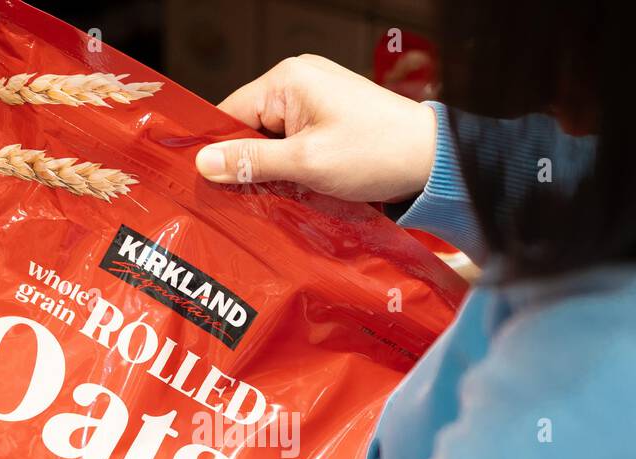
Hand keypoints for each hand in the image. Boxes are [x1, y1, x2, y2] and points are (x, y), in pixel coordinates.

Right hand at [195, 54, 437, 201]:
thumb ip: (252, 161)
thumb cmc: (376, 153)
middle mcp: (299, 82)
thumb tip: (203, 162)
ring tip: (270, 199)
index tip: (206, 186)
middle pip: (250, 127)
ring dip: (271, 170)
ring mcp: (316, 100)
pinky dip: (291, 168)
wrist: (431, 159)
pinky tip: (293, 190)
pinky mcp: (330, 120)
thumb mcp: (306, 162)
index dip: (217, 150)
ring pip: (272, 140)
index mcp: (288, 80)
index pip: (230, 112)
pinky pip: (294, 143)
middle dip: (246, 164)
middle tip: (240, 201)